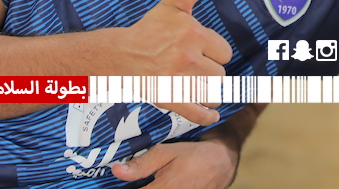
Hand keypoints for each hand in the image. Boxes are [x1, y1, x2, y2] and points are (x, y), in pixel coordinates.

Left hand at [111, 140, 237, 188]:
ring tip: (151, 180)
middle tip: (140, 180)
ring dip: (149, 188)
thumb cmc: (194, 155)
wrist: (222, 163)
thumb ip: (142, 164)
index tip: (119, 183)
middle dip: (140, 187)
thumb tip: (116, 171)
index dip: (125, 188)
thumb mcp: (167, 152)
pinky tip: (160, 183)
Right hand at [120, 0, 232, 124]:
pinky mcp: (170, 100)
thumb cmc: (149, 29)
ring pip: (213, 92)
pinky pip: (197, 113)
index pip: (224, 52)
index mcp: (193, 34)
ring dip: (209, 92)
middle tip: (195, 68)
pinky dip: (206, 116)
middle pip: (220, 74)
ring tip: (198, 85)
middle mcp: (189, 58)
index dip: (215, 52)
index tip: (201, 50)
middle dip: (211, 72)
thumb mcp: (172, 5)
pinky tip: (211, 114)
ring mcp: (180, 81)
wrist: (119, 55)